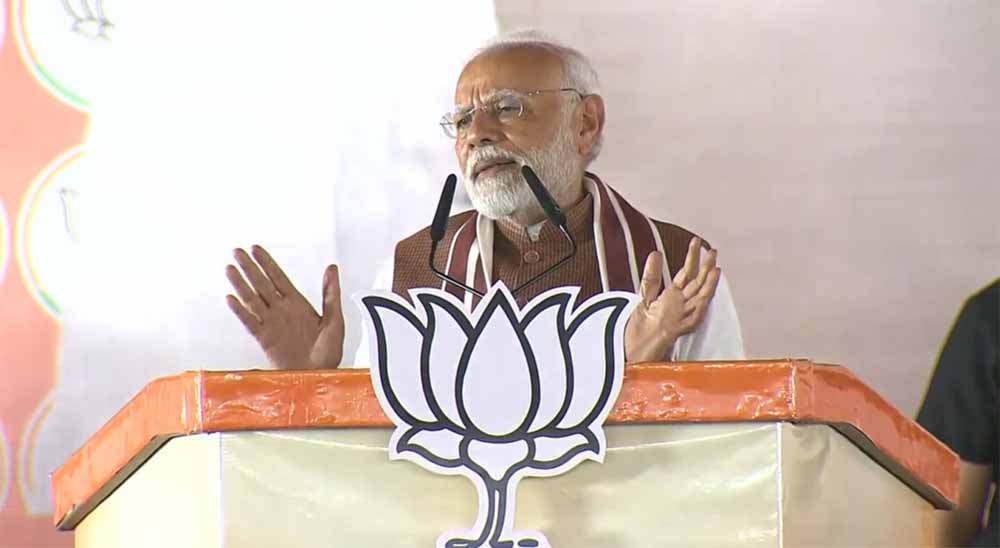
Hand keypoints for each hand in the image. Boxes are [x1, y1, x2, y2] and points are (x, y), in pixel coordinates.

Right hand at [225, 245, 344, 369]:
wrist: (319, 376)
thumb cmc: (328, 352)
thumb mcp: (335, 319)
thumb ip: (331, 293)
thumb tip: (331, 268)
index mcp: (298, 304)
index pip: (278, 277)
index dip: (267, 262)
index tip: (256, 249)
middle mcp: (282, 311)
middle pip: (261, 284)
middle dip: (249, 267)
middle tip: (237, 251)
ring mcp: (272, 324)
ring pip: (252, 299)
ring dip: (241, 284)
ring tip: (230, 269)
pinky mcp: (265, 339)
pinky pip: (250, 322)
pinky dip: (240, 311)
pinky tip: (231, 299)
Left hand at [624, 238, 720, 363]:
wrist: (635, 354)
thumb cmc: (639, 329)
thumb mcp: (644, 296)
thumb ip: (651, 276)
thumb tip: (656, 253)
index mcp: (672, 298)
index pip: (686, 274)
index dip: (691, 259)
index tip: (697, 243)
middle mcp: (680, 307)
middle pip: (695, 283)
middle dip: (704, 267)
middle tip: (712, 250)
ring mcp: (680, 318)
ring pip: (699, 298)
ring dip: (708, 284)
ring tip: (715, 267)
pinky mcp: (676, 331)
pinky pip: (692, 317)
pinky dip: (700, 305)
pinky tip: (706, 294)